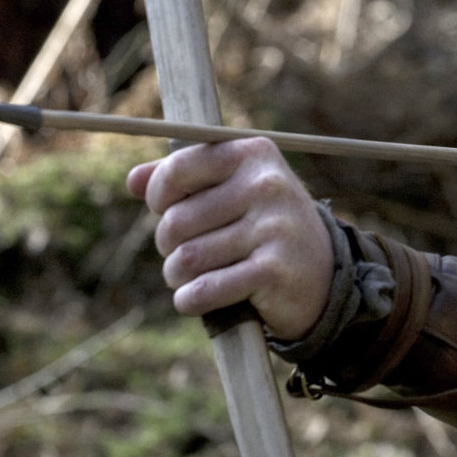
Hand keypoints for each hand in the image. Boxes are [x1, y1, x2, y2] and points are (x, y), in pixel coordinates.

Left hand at [126, 138, 332, 340]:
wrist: (323, 274)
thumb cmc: (265, 227)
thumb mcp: (233, 191)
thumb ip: (185, 179)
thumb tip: (132, 180)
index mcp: (254, 155)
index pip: (177, 169)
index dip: (159, 195)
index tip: (166, 210)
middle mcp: (267, 186)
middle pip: (175, 221)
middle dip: (169, 245)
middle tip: (186, 253)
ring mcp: (274, 228)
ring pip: (186, 259)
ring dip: (177, 276)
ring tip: (191, 277)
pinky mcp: (274, 271)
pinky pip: (205, 289)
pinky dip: (189, 300)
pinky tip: (194, 299)